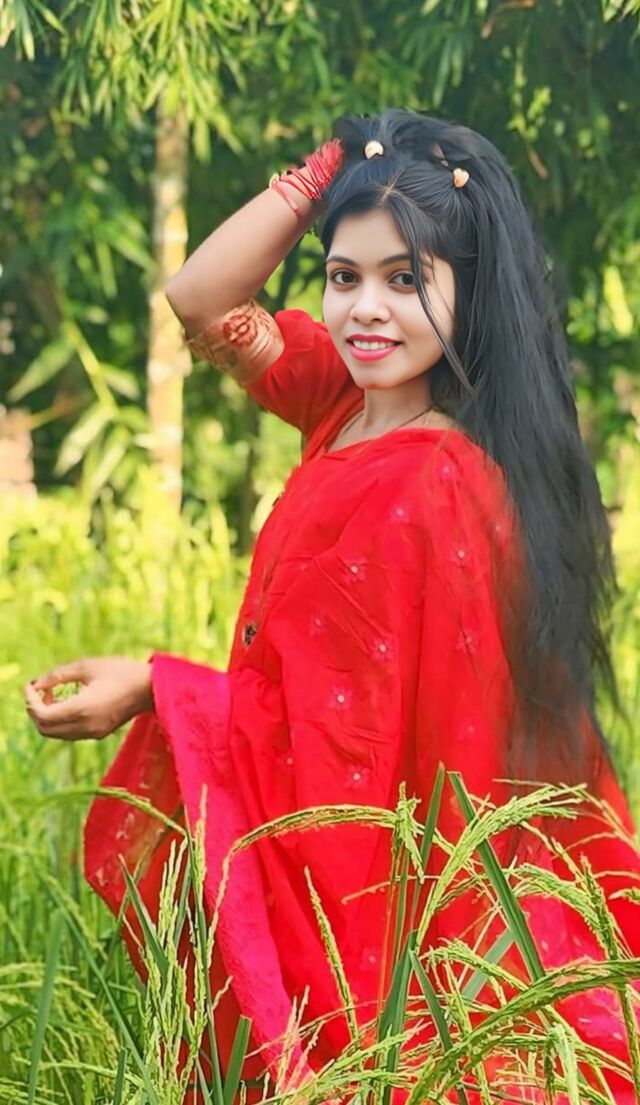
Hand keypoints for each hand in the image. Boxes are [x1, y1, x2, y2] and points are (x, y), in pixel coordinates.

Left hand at [24, 657, 153, 740]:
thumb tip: (37, 683)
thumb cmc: (120, 672)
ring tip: (53, 694)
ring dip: (47, 717)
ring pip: (56, 734)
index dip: (30, 701)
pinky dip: (60, 721)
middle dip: (35, 711)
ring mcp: (92, 733)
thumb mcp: (87, 666)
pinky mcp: (98, 734)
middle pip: (45, 729)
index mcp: (81, 709)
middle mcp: (85, 726)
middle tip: (38, 691)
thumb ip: (58, 675)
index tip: (30, 686)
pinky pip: (69, 733)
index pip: (43, 715)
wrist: (150, 688)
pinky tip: (67, 701)